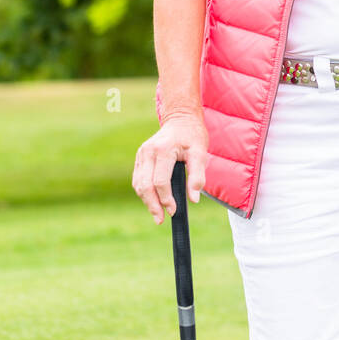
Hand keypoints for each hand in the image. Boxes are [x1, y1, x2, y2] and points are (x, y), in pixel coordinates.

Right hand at [132, 109, 207, 224]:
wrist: (181, 119)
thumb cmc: (193, 136)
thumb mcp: (200, 154)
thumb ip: (198, 176)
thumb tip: (193, 199)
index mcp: (163, 150)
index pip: (160, 181)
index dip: (166, 199)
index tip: (174, 210)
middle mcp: (148, 152)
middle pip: (145, 185)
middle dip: (152, 205)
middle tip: (160, 219)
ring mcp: (141, 154)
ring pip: (138, 184)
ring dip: (146, 200)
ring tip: (157, 214)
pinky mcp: (140, 157)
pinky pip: (138, 179)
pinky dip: (144, 192)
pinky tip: (153, 201)